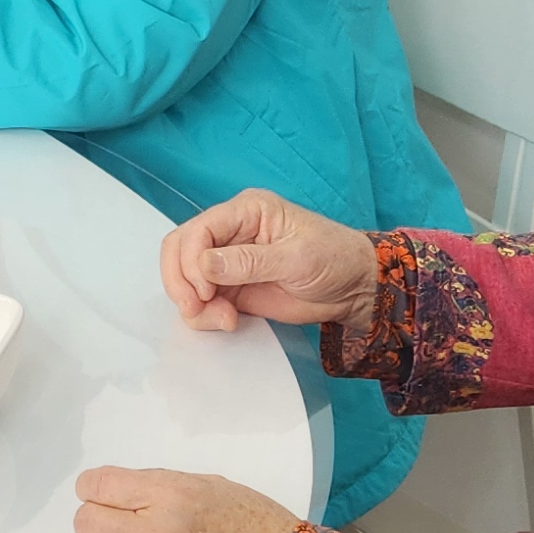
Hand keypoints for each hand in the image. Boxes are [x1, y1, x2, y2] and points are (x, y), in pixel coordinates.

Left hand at [74, 466, 301, 532]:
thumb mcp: (209, 486)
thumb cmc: (255, 529)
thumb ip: (158, 486)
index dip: (93, 486)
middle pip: (85, 522)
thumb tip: (116, 490)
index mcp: (170, 496)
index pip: (98, 485)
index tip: (97, 490)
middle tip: (116, 519)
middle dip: (96, 516)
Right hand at [163, 187, 381, 336]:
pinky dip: (204, 316)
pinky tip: (228, 321)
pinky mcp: (230, 289)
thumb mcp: (297, 258)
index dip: (191, 261)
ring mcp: (227, 263)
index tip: (205, 291)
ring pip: (184, 279)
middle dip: (181, 282)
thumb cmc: (335, 259)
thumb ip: (250, 261)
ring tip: (224, 319)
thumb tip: (205, 265)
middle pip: (180, 250)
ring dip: (194, 304)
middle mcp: (230, 233)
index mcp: (246, 211)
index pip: (198, 229)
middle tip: (197, 308)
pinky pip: (200, 302)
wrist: (353, 290)